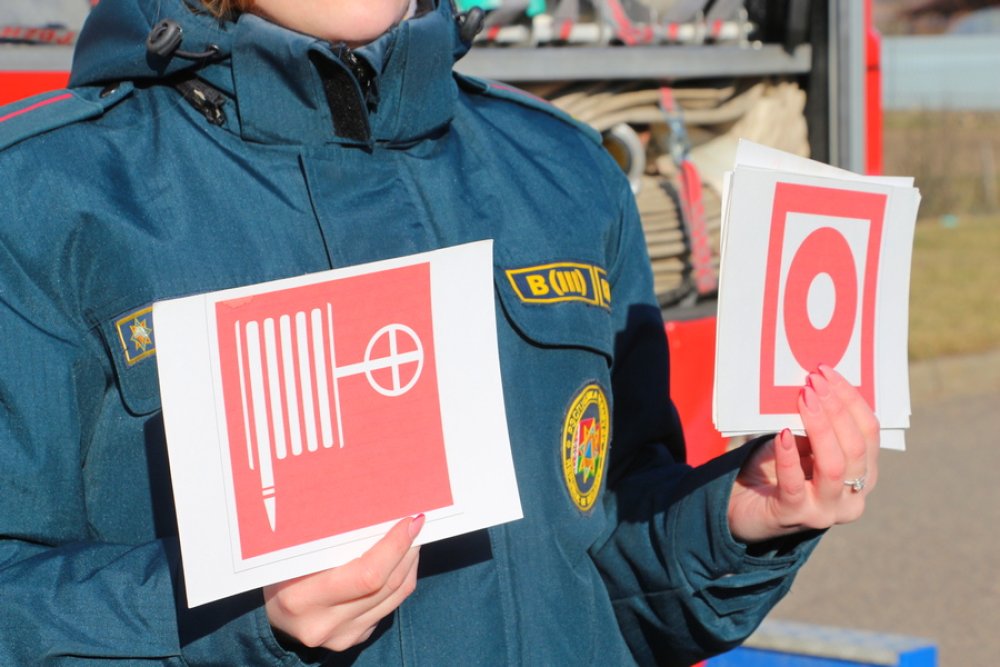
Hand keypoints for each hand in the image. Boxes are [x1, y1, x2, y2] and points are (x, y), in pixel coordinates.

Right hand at [264, 514, 423, 650]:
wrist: (269, 619)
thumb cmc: (280, 573)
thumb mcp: (291, 554)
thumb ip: (327, 538)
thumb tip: (372, 506)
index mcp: (301, 598)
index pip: (367, 575)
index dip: (394, 547)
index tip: (409, 521)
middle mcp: (323, 623)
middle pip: (385, 585)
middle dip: (407, 550)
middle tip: (417, 524)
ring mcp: (342, 636)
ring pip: (394, 597)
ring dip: (409, 563)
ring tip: (413, 538)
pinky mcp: (353, 639)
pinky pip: (389, 608)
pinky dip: (400, 581)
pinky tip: (400, 560)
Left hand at [728, 365, 878, 543]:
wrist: (746, 508)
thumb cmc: (778, 471)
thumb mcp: (802, 444)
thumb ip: (815, 424)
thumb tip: (816, 387)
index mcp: (863, 474)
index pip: (868, 432)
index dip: (851, 399)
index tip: (827, 372)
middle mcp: (853, 496)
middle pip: (855, 447)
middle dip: (836, 409)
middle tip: (813, 382)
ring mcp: (826, 511)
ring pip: (834, 466)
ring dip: (820, 427)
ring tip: (803, 399)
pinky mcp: (795, 516)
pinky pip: (794, 484)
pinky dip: (789, 456)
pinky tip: (782, 434)